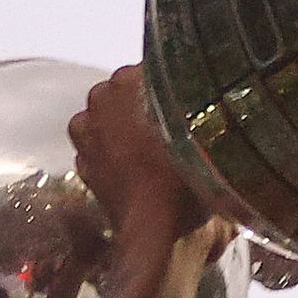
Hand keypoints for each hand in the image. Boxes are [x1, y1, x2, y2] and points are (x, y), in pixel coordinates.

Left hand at [68, 62, 195, 295]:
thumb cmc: (181, 180)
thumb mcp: (204, 137)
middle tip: (173, 128)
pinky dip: (114, 154)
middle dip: (144, 106)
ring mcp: (85, 133)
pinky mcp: (82, 163)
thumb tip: (215, 99)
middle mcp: (99, 99)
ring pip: (109, 118)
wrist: (151, 228)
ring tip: (153, 150)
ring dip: (126, 128)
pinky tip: (137, 168)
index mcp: (126, 81)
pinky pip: (100, 148)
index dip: (171, 87)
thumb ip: (202, 110)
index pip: (151, 69)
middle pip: (126, 92)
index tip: (187, 104)